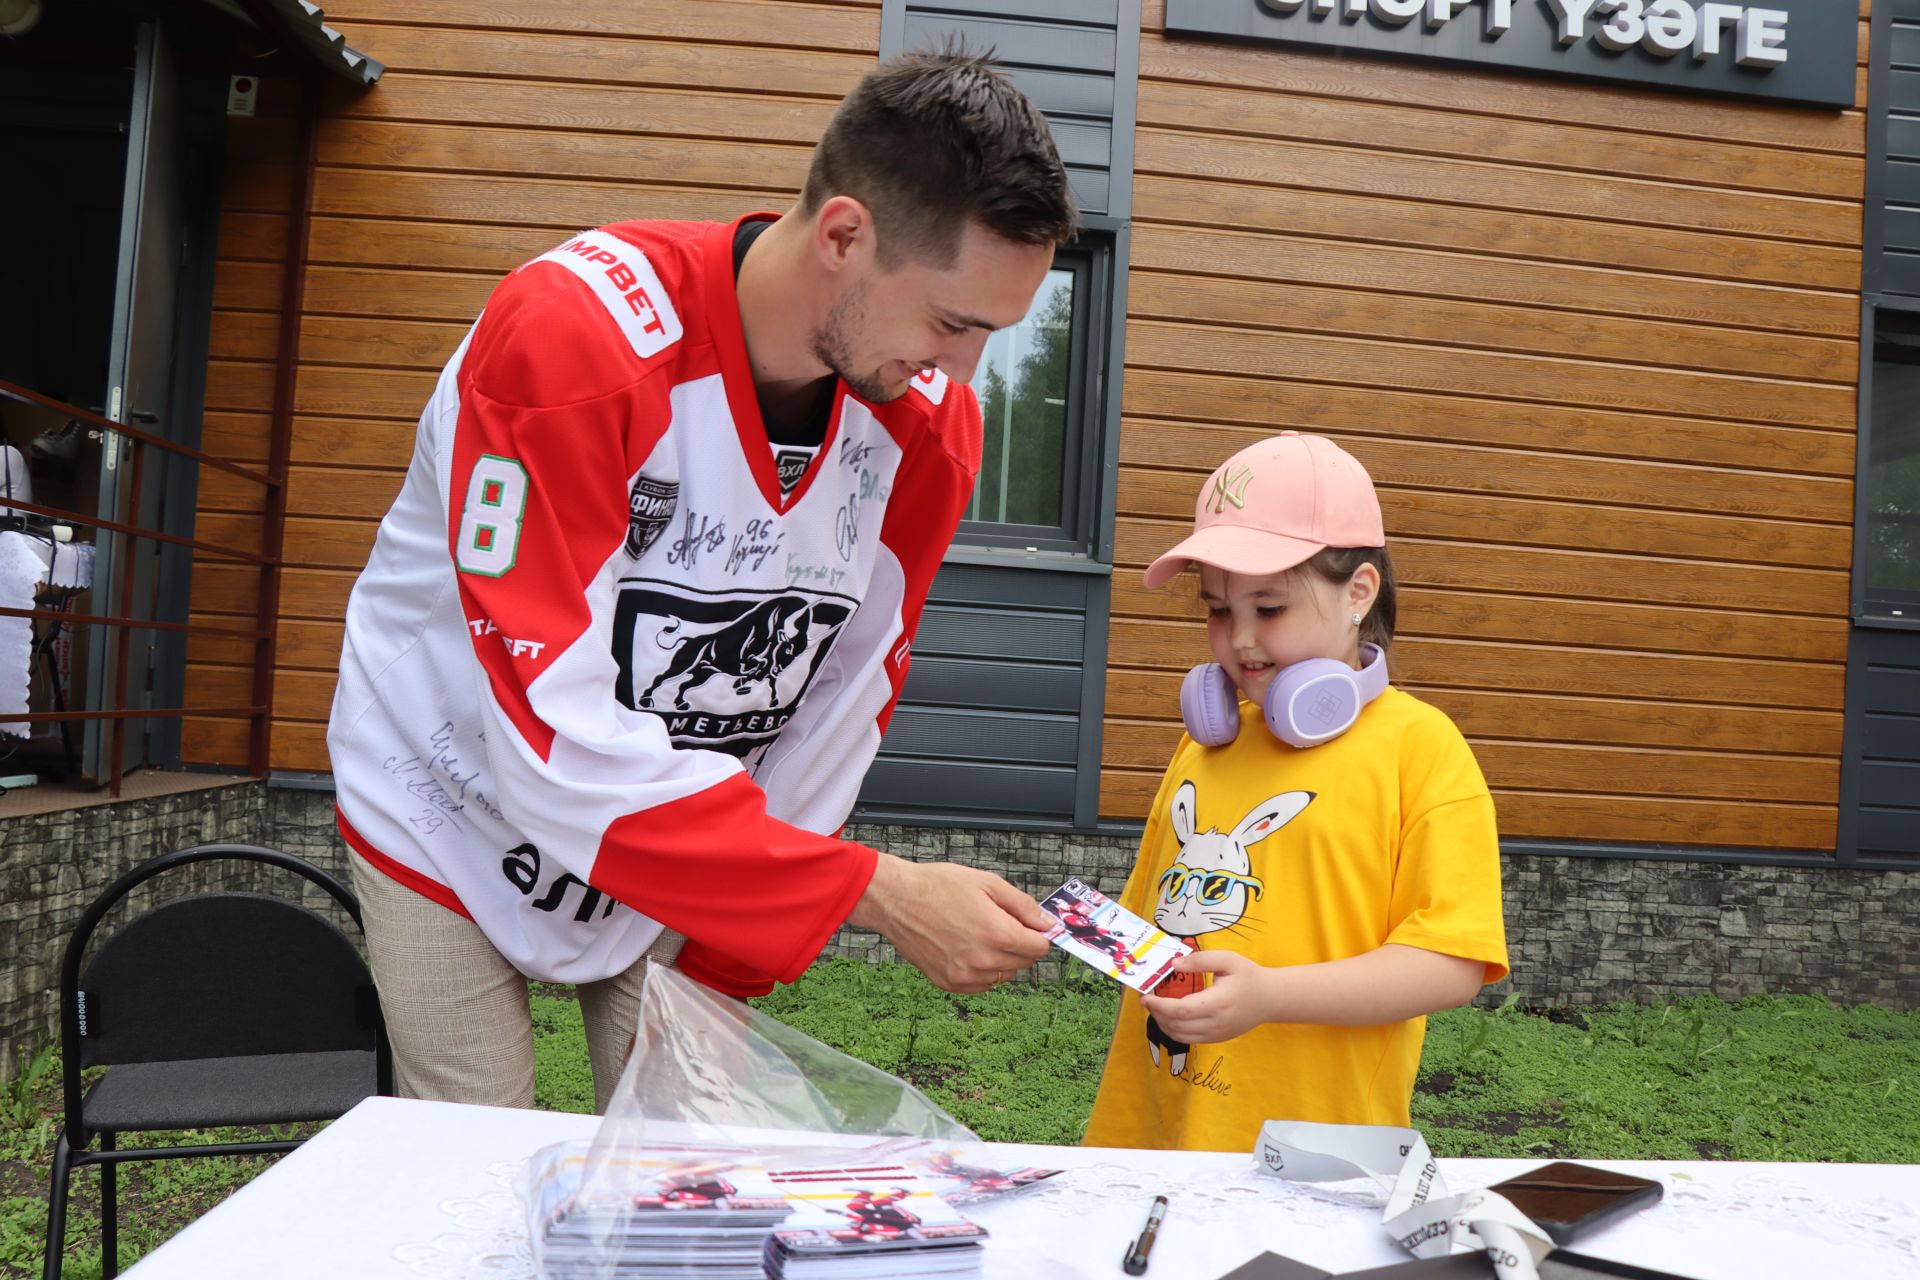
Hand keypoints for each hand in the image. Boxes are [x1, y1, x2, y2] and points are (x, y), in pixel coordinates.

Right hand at [848, 854, 1055, 992]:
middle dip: (1020, 944)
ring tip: (979, 933)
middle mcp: (983, 961)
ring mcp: (965, 976)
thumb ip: (1024, 906)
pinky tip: (968, 947)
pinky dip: (983, 970)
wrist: (897, 899)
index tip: (1030, 926)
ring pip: (1004, 975)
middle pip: (1024, 963)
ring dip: (1002, 958)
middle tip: (1000, 923)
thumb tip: (1048, 924)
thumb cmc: (938, 887)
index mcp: (998, 935)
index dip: (1038, 934)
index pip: (1040, 948)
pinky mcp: (949, 983)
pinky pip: (982, 984)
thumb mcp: (989, 883)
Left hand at [1138, 950, 1277, 1044]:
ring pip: (1180, 1036)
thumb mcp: (1228, 959)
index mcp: (1218, 1003)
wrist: (1270, 999)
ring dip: (1162, 1023)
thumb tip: (1174, 964)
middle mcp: (1216, 1023)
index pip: (1180, 1010)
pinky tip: (1170, 1016)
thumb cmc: (1249, 976)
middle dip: (1156, 1013)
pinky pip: (1189, 1039)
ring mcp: (1216, 1034)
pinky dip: (1174, 1030)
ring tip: (1156, 1007)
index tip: (1145, 996)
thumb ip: (1200, 960)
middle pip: (1176, 1025)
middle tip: (1147, 999)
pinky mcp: (1216, 1039)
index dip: (1159, 1005)